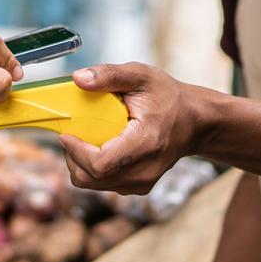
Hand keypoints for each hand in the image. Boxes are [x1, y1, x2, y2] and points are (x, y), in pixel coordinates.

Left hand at [58, 62, 193, 193]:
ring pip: (95, 185)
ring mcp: (143, 182)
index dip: (75, 152)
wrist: (194, 121)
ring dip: (81, 165)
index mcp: (145, 142)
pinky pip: (106, 185)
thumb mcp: (140, 76)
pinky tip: (99, 149)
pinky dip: (94, 171)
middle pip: (92, 179)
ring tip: (84, 141)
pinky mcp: (140, 187)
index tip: (66, 134)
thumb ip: (109, 74)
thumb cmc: (167, 97)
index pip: (100, 164)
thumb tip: (78, 78)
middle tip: (71, 136)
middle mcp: (145, 169)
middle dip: (73, 159)